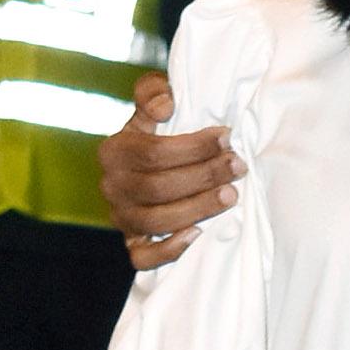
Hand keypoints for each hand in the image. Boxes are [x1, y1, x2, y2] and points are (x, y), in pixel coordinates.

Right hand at [102, 71, 236, 265]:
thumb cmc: (160, 132)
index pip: (152, 152)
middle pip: (157, 188)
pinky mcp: (133, 243)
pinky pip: (143, 257)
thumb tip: (166, 103)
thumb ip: (153, 92)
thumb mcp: (154, 104)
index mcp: (114, 151)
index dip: (193, 146)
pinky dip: (170, 250)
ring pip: (155, 222)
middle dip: (204, 176)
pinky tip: (199, 234)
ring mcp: (121, 218)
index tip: (226, 137)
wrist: (152, 166)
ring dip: (198, 209)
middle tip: (238, 166)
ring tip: (232, 195)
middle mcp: (112, 186)